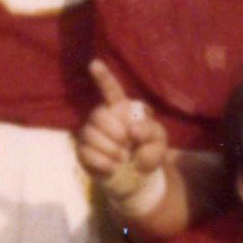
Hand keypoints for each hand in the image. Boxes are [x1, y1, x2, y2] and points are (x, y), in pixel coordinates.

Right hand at [77, 61, 172, 211]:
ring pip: (90, 134)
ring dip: (110, 150)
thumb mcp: (159, 140)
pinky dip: (103, 162)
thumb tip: (132, 129)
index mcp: (122, 110)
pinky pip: (86, 152)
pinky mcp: (82, 151)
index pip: (111, 90)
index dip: (103, 77)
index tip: (94, 64)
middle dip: (114, 132)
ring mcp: (90, 134)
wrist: (138, 179)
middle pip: (98, 114)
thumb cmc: (148, 153)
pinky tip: (113, 167)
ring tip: (123, 159)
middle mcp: (103, 118)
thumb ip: (151, 130)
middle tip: (127, 147)